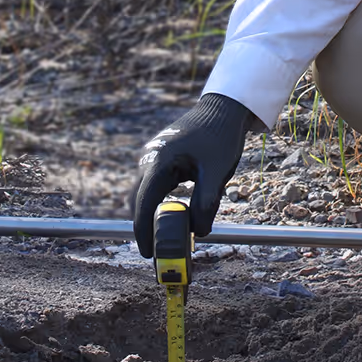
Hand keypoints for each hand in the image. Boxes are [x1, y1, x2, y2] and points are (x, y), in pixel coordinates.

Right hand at [132, 93, 259, 256]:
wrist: (222, 108)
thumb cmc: (220, 136)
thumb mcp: (217, 171)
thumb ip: (206, 202)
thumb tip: (198, 232)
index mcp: (160, 160)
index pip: (144, 202)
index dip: (144, 230)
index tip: (148, 253)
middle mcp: (150, 158)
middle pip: (139, 200)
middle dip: (146, 226)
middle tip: (159, 250)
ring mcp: (153, 156)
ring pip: (145, 193)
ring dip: (153, 213)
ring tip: (167, 235)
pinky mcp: (160, 157)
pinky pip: (154, 185)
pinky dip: (159, 202)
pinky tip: (173, 213)